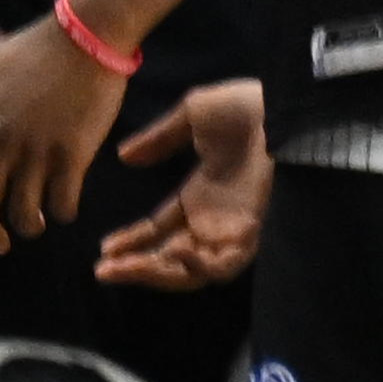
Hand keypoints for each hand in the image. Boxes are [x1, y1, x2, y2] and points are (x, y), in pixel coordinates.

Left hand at [0, 10, 129, 248]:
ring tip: (36, 226)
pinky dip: (61, 212)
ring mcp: (38, 147)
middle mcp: (2, 139)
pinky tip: (64, 210)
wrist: (89, 36)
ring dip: (27, 227)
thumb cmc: (37, 47)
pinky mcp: (74, 151)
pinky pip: (62, 199)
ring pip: (22, 209)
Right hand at [89, 80, 268, 288]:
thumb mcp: (192, 116)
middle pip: (172, 258)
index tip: (105, 248)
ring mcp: (233, 230)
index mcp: (201, 195)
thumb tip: (125, 157)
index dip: (134, 241)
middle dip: (137, 266)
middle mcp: (215, 219)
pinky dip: (197, 269)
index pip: (161, 230)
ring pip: (193, 270)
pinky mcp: (251, 234)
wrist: (280, 108)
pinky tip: (170, 255)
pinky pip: (223, 266)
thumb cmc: (244, 109)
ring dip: (155, 273)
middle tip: (102, 270)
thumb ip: (160, 138)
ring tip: (120, 268)